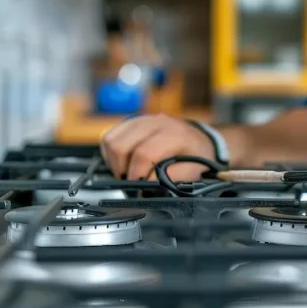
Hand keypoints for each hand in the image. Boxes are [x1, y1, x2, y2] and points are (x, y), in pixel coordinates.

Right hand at [100, 114, 215, 180]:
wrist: (197, 141)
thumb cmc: (194, 157)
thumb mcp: (192, 172)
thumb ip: (170, 179)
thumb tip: (147, 184)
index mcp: (174, 134)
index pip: (144, 153)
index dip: (137, 174)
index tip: (139, 188)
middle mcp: (156, 122)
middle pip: (121, 146)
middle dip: (123, 170)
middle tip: (133, 181)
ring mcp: (142, 119)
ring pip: (111, 141)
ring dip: (115, 162)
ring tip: (129, 172)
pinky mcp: (131, 122)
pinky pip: (109, 137)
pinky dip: (111, 154)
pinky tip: (125, 162)